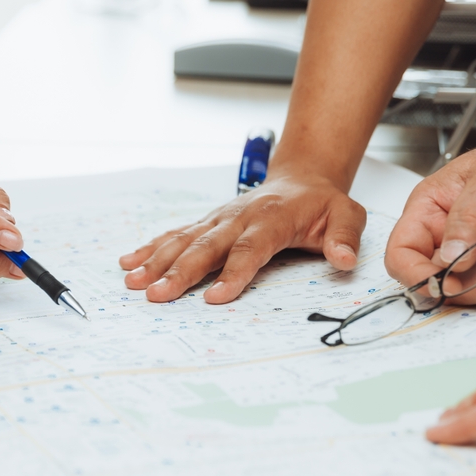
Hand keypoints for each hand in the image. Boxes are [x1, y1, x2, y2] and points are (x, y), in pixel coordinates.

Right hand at [119, 173, 366, 303]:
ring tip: (133, 282)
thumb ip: (345, 237)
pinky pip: (176, 235)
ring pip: (183, 240)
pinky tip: (129, 262)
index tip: (215, 297)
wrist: (301, 177)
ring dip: (156, 262)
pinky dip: (151, 248)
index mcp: (271, 218)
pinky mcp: (207, 223)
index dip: (232, 273)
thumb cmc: (321, 203)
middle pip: (205, 246)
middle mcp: (237, 216)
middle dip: (179, 272)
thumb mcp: (347, 215)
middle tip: (156, 294)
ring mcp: (218, 219)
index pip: (249, 248)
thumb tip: (344, 260)